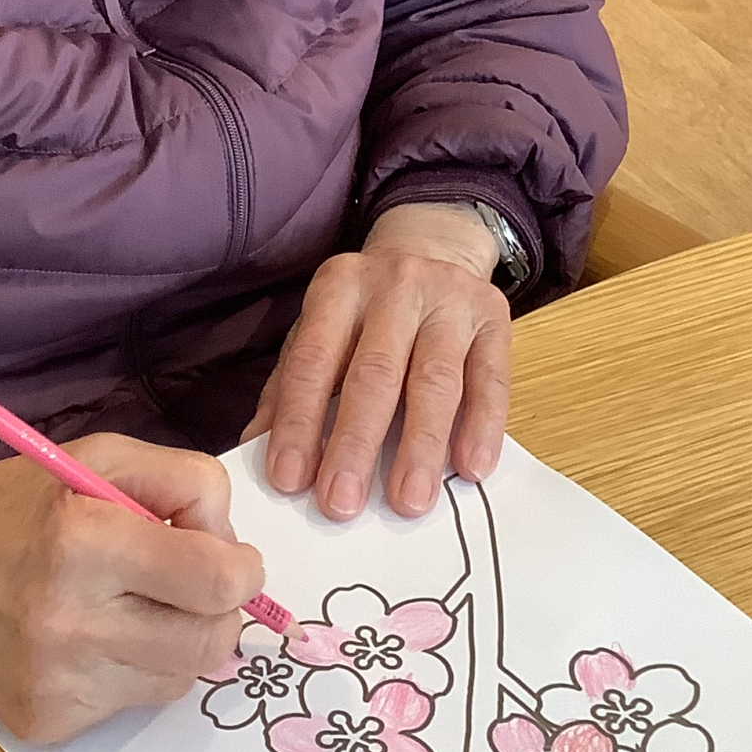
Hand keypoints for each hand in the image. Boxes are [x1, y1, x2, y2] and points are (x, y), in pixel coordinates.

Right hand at [0, 436, 262, 744]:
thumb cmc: (12, 505)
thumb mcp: (96, 458)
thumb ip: (183, 482)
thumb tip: (232, 543)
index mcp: (83, 542)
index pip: (216, 581)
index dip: (242, 566)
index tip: (228, 555)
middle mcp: (68, 622)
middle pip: (209, 642)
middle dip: (219, 609)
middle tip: (193, 583)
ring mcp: (56, 683)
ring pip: (178, 680)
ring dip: (176, 641)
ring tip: (133, 605)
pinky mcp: (45, 723)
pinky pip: (131, 705)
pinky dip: (131, 670)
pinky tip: (91, 638)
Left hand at [246, 203, 512, 521]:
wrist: (436, 248)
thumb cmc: (367, 312)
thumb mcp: (321, 331)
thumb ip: (289, 387)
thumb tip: (256, 450)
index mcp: (339, 288)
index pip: (313, 361)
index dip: (298, 422)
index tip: (289, 480)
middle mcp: (395, 286)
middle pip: (374, 373)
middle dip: (355, 443)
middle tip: (342, 504)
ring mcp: (450, 298)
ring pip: (434, 381)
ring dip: (420, 447)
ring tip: (408, 502)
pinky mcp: (495, 318)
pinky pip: (490, 379)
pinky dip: (482, 427)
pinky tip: (471, 469)